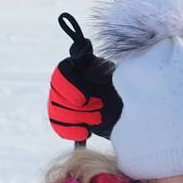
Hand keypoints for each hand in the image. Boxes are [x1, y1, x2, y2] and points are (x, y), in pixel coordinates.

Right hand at [48, 13, 122, 141]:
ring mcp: (61, 102)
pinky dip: (71, 132)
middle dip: (77, 108)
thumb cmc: (120, 85)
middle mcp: (64, 84)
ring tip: (98, 118)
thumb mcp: (113, 72)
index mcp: (74, 67)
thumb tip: (82, 48)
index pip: (60, 74)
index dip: (69, 88)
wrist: (126, 107)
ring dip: (78, 119)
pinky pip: (59, 127)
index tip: (84, 100)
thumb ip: (97, 64)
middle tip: (99, 107)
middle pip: (56, 96)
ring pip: (56, 112)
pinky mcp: (65, 120)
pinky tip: (85, 133)